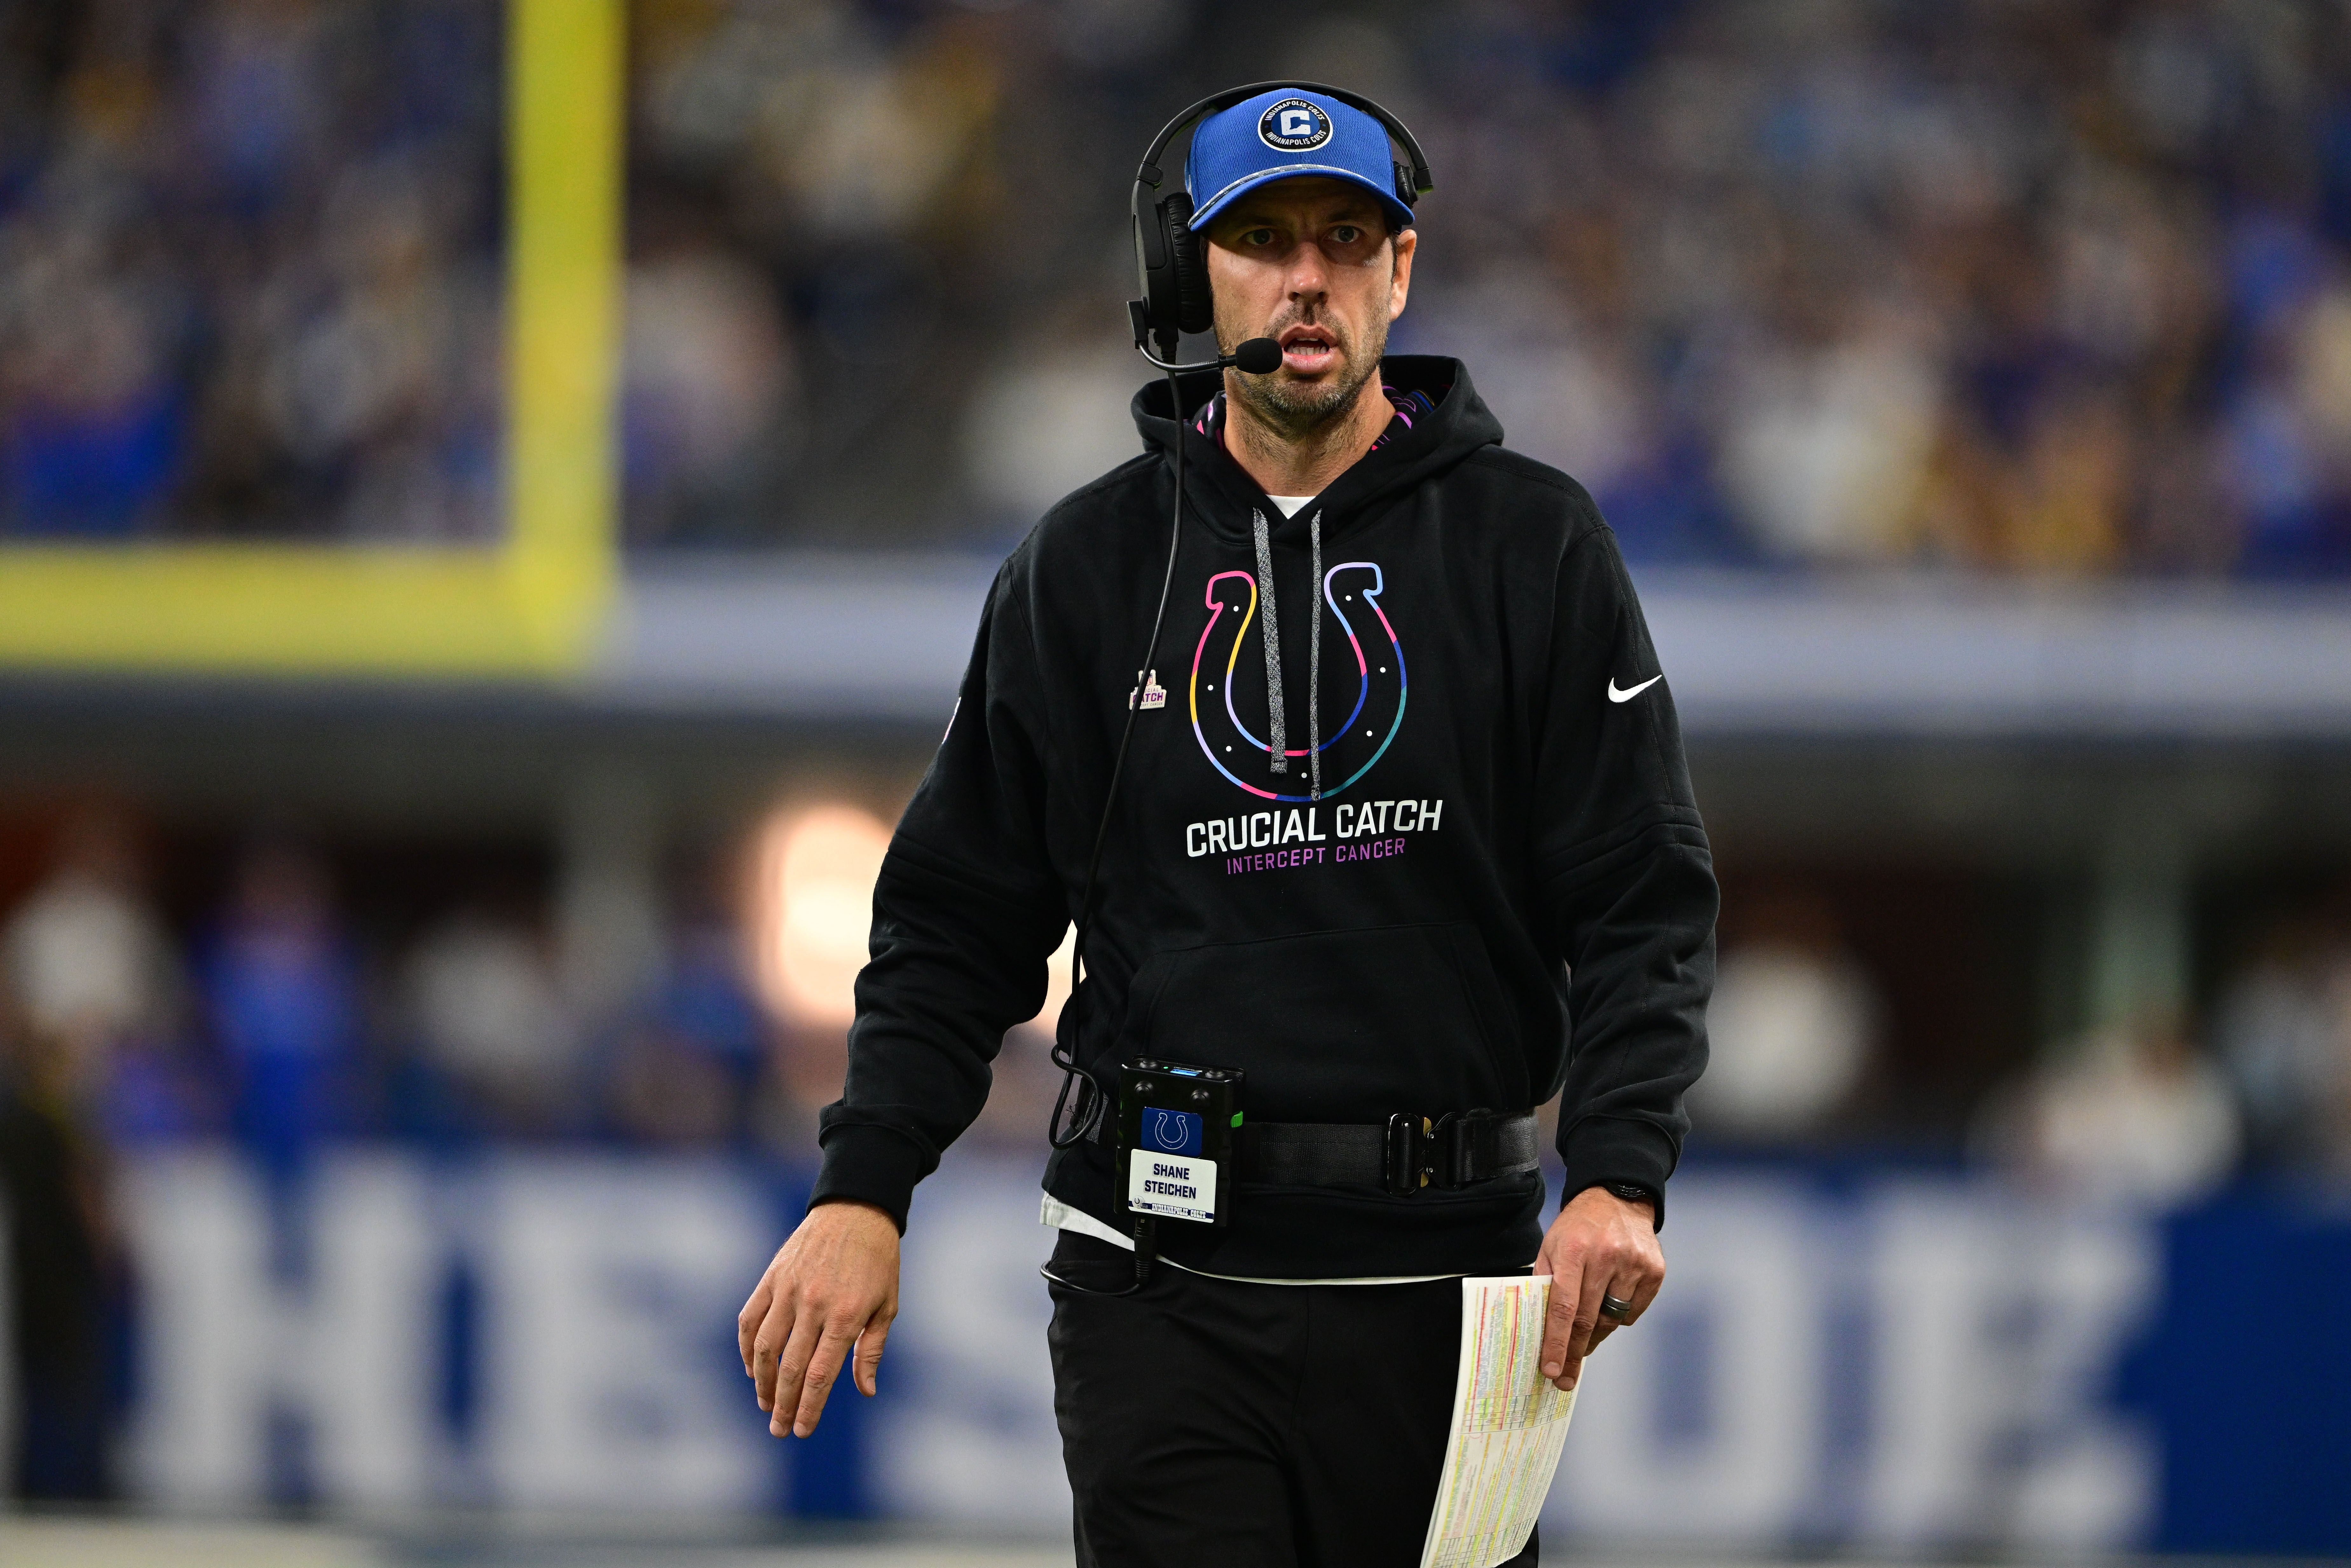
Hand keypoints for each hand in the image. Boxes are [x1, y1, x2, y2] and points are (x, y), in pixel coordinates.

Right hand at [738, 1199, 899, 1437]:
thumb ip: (872, 1349)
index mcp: (846, 1315)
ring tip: (765, 1404)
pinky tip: (751, 1369)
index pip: (821, 1375)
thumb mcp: (887, 1305)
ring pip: (764, 1348)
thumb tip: (865, 1391)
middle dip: (782, 1405)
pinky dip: (746, 1348)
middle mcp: (814, 1304)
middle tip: (779, 1430)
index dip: (809, 1407)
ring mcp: (788, 1289)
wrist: (856, 1210)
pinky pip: (750, 1319)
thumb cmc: (878, 1262)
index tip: (801, 1431)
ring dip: (761, 1382)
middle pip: (790, 1368)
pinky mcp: (772, 1277)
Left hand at [1536, 1185, 1662, 1391]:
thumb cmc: (1577, 1228)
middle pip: (1588, 1319)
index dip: (1557, 1342)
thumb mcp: (1550, 1246)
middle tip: (1565, 1376)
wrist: (1617, 1198)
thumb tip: (1539, 1330)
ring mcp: (1633, 1263)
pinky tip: (1609, 1305)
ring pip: (1612, 1320)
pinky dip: (1618, 1317)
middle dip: (1574, 1353)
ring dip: (1596, 1336)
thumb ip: (1543, 1283)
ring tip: (1584, 1341)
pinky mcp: (1654, 1270)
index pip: (1563, 1306)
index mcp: (1572, 1250)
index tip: (1551, 1371)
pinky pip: (1632, 1312)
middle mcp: (1605, 1256)